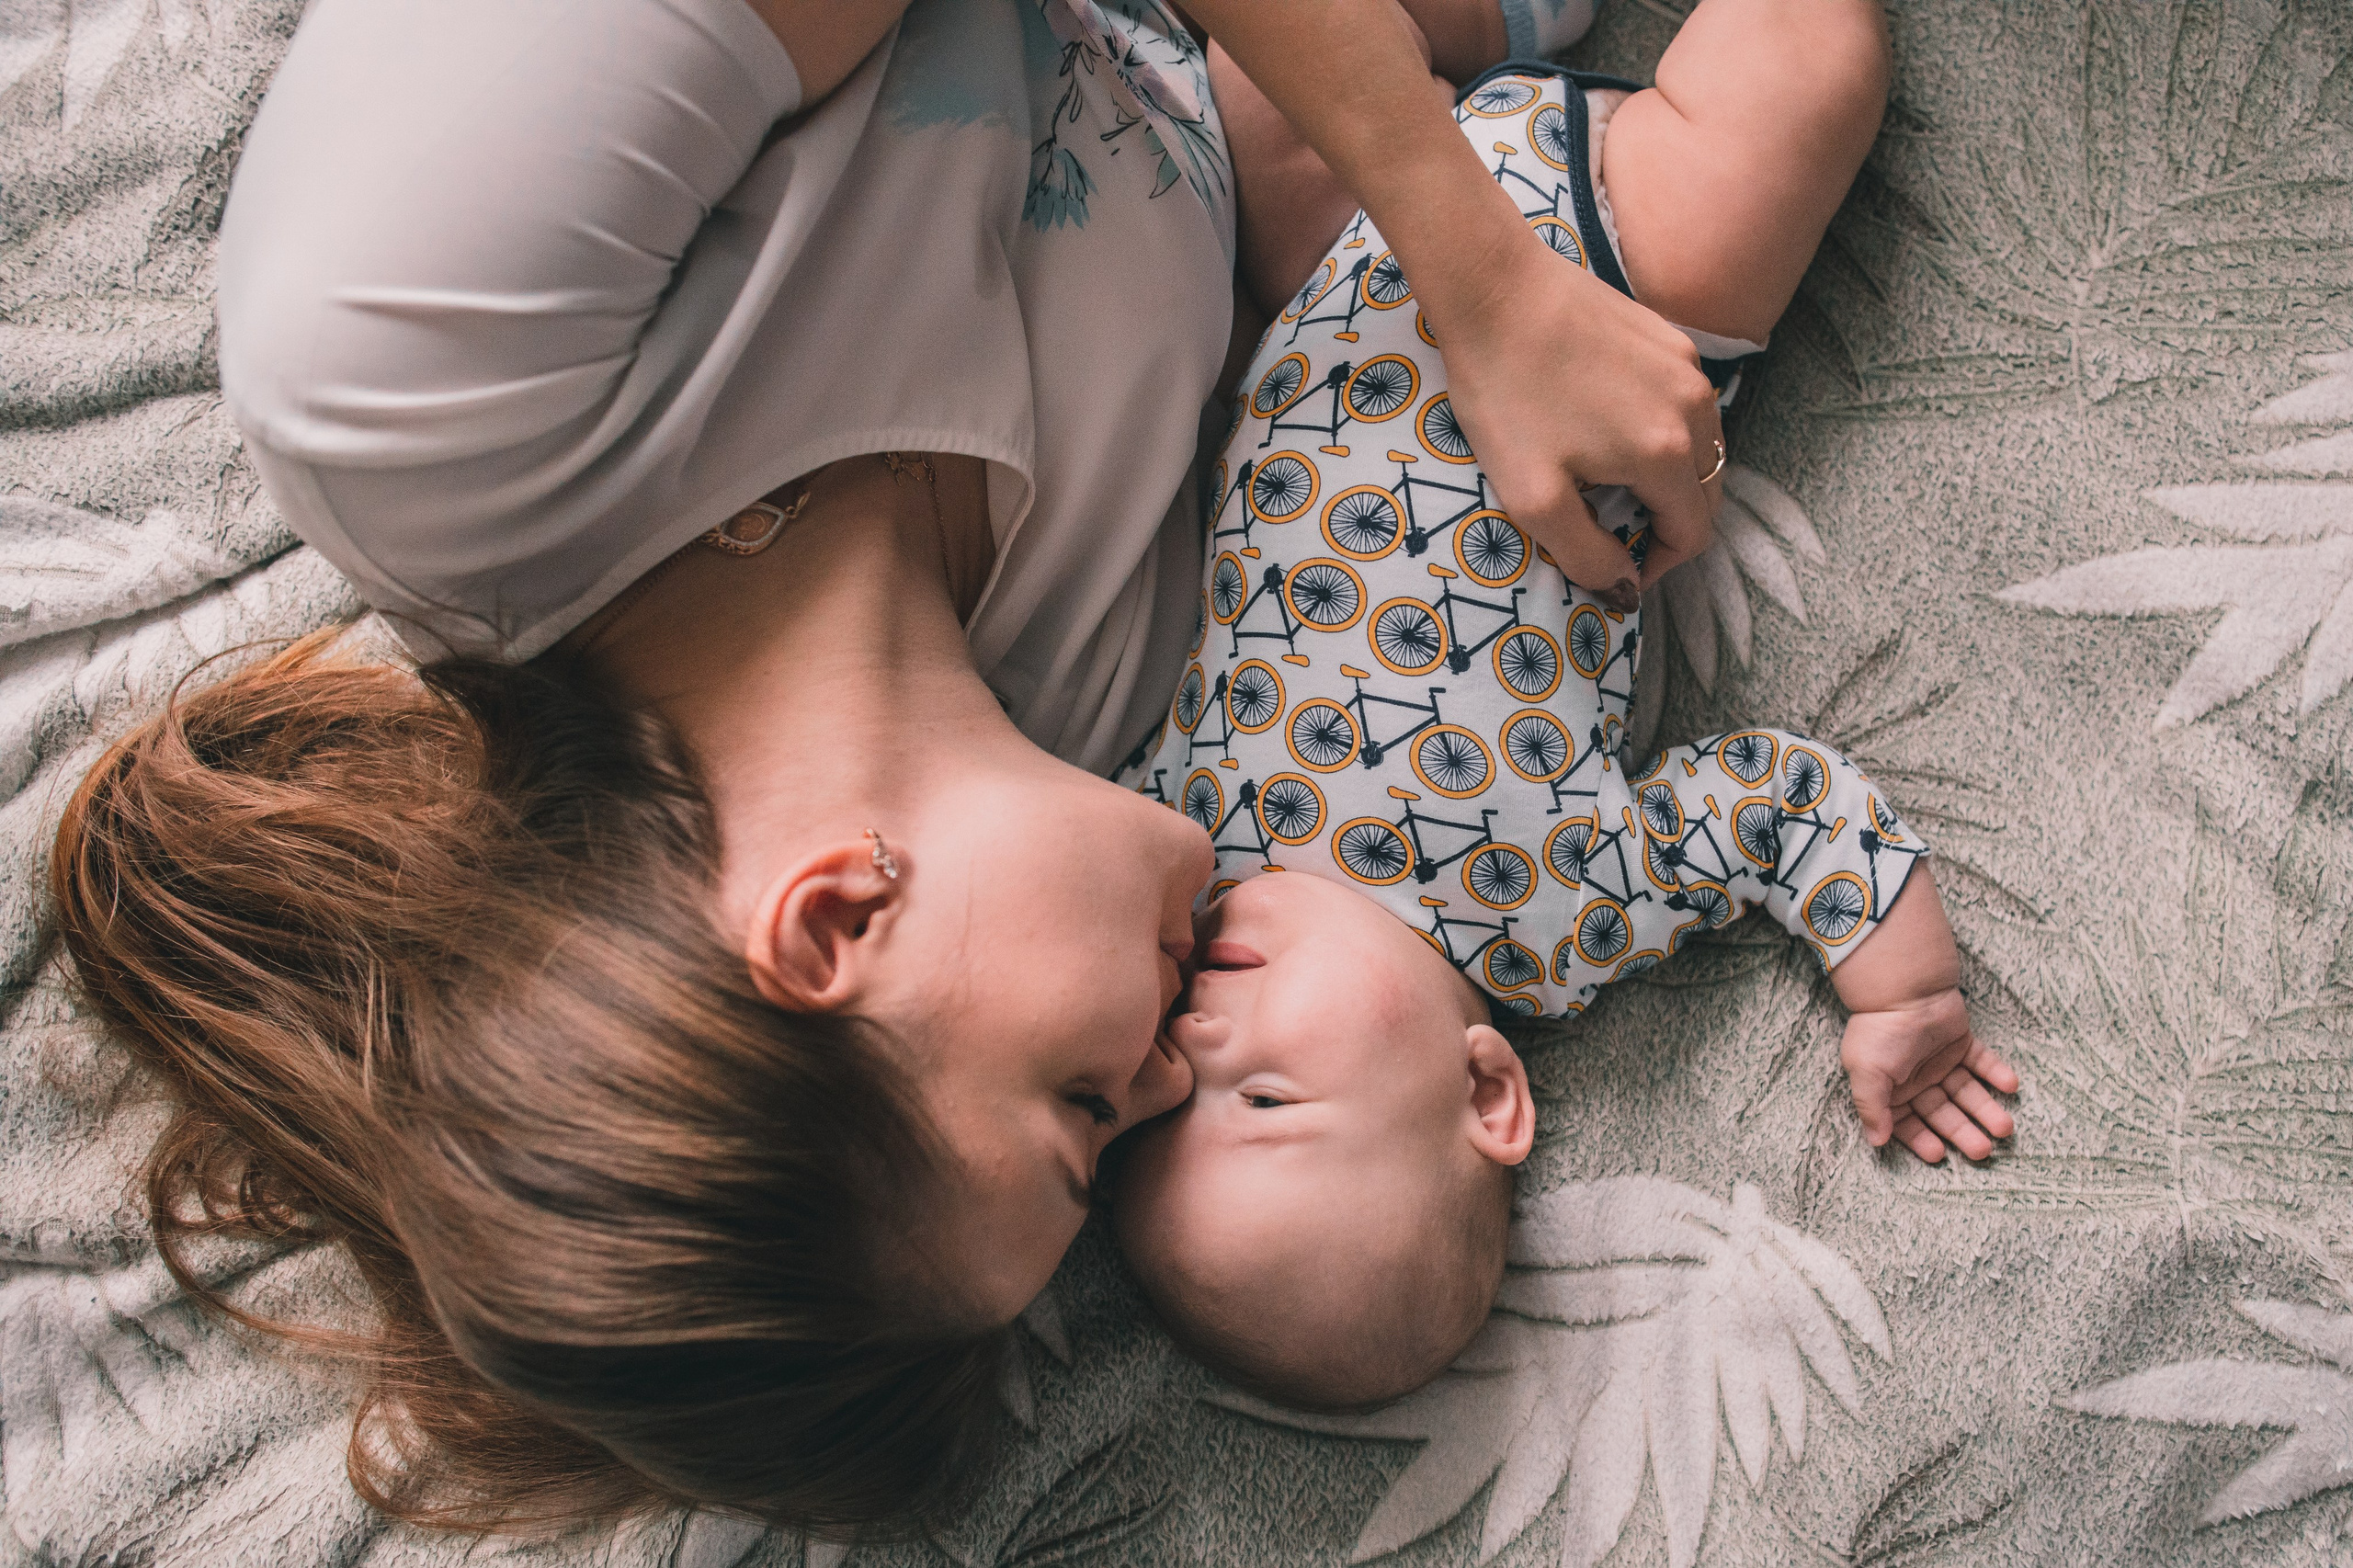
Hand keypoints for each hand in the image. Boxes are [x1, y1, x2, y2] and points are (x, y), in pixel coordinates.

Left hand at [1436, 240, 1725, 605]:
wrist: (1494, 290)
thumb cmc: (1505, 395)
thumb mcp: (1533, 497)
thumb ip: (1586, 555)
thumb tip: (1627, 590)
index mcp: (1668, 454)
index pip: (1696, 533)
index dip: (1660, 563)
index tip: (1620, 566)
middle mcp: (1694, 407)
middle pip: (1706, 490)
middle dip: (1668, 521)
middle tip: (1613, 529)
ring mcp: (1686, 366)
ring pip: (1700, 445)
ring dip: (1667, 475)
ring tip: (1610, 480)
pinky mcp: (1667, 337)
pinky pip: (1682, 401)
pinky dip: (1660, 428)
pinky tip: (1607, 425)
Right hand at [1840, 987, 2018, 1162]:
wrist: (1904, 989)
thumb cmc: (1879, 1033)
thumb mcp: (1865, 1072)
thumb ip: (1870, 1108)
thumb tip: (1875, 1142)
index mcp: (1890, 1090)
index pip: (1908, 1123)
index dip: (1923, 1140)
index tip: (1941, 1155)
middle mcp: (1916, 1081)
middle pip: (1943, 1114)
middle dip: (1964, 1133)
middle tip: (1984, 1151)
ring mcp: (1941, 1063)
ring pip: (1966, 1093)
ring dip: (1986, 1110)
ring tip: (2005, 1127)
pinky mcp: (1962, 1044)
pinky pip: (1982, 1064)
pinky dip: (1997, 1074)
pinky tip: (2010, 1086)